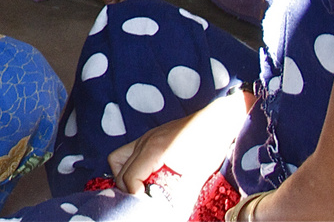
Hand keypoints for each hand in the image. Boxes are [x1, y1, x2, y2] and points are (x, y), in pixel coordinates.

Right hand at [109, 91, 249, 201]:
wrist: (216, 120)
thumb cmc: (209, 145)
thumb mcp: (197, 175)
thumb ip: (181, 195)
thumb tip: (173, 214)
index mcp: (155, 150)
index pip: (130, 178)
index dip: (135, 196)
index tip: (147, 205)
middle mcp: (144, 142)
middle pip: (121, 172)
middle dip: (128, 190)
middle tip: (145, 201)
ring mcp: (144, 138)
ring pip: (117, 160)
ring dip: (124, 177)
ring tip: (140, 188)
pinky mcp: (148, 137)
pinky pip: (126, 152)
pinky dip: (128, 166)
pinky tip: (143, 175)